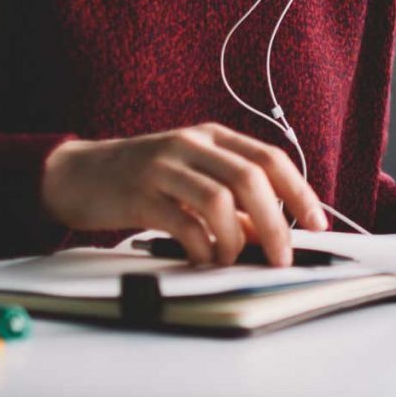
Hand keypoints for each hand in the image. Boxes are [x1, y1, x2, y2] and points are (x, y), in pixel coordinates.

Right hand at [40, 123, 328, 266]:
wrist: (77, 174)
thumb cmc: (142, 180)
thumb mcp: (192, 180)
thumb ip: (231, 203)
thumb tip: (270, 236)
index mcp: (212, 137)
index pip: (270, 159)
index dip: (299, 193)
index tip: (317, 224)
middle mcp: (191, 144)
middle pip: (251, 178)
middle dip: (276, 223)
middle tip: (282, 257)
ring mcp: (163, 166)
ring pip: (220, 200)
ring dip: (236, 239)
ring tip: (231, 259)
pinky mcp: (139, 194)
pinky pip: (184, 222)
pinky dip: (202, 246)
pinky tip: (202, 258)